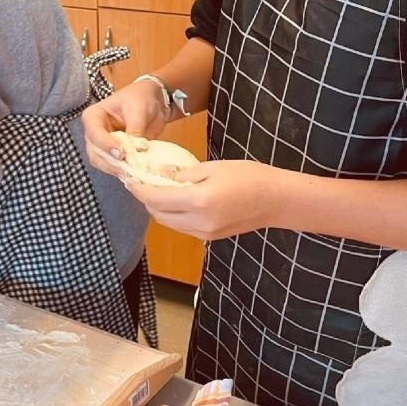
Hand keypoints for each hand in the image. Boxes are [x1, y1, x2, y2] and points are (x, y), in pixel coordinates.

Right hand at [82, 81, 168, 173]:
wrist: (154, 101)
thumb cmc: (141, 98)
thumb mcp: (138, 110)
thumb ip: (135, 129)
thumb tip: (136, 149)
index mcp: (94, 116)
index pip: (94, 134)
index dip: (106, 145)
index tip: (121, 154)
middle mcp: (95, 133)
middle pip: (95, 153)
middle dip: (110, 162)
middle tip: (127, 168)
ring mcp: (104, 145)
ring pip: (103, 163)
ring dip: (117, 170)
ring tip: (132, 173)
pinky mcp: (116, 154)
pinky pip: (116, 167)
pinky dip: (124, 171)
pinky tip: (135, 174)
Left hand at [122, 159, 290, 239]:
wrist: (276, 200)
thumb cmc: (249, 177)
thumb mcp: (213, 167)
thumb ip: (184, 173)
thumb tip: (161, 174)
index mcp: (198, 200)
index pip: (156, 198)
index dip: (139, 188)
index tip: (130, 178)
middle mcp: (198, 222)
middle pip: (158, 214)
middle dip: (146, 199)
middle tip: (141, 182)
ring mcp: (204, 233)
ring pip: (168, 223)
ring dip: (158, 208)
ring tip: (157, 190)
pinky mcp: (209, 238)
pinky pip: (182, 227)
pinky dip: (172, 215)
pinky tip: (175, 201)